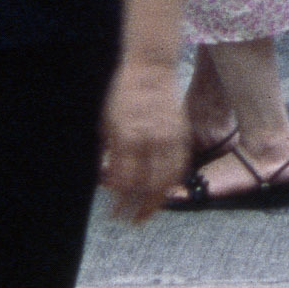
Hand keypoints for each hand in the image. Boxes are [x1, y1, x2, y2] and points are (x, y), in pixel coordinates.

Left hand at [97, 59, 195, 225]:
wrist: (151, 67)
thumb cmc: (122, 92)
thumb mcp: (106, 121)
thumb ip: (108, 151)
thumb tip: (106, 178)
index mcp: (128, 135)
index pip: (125, 179)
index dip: (119, 199)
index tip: (112, 210)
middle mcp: (151, 139)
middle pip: (148, 185)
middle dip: (138, 207)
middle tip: (129, 220)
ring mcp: (169, 136)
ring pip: (168, 179)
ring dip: (157, 201)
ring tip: (147, 213)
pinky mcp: (182, 133)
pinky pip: (180, 165)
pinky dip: (173, 182)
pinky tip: (165, 192)